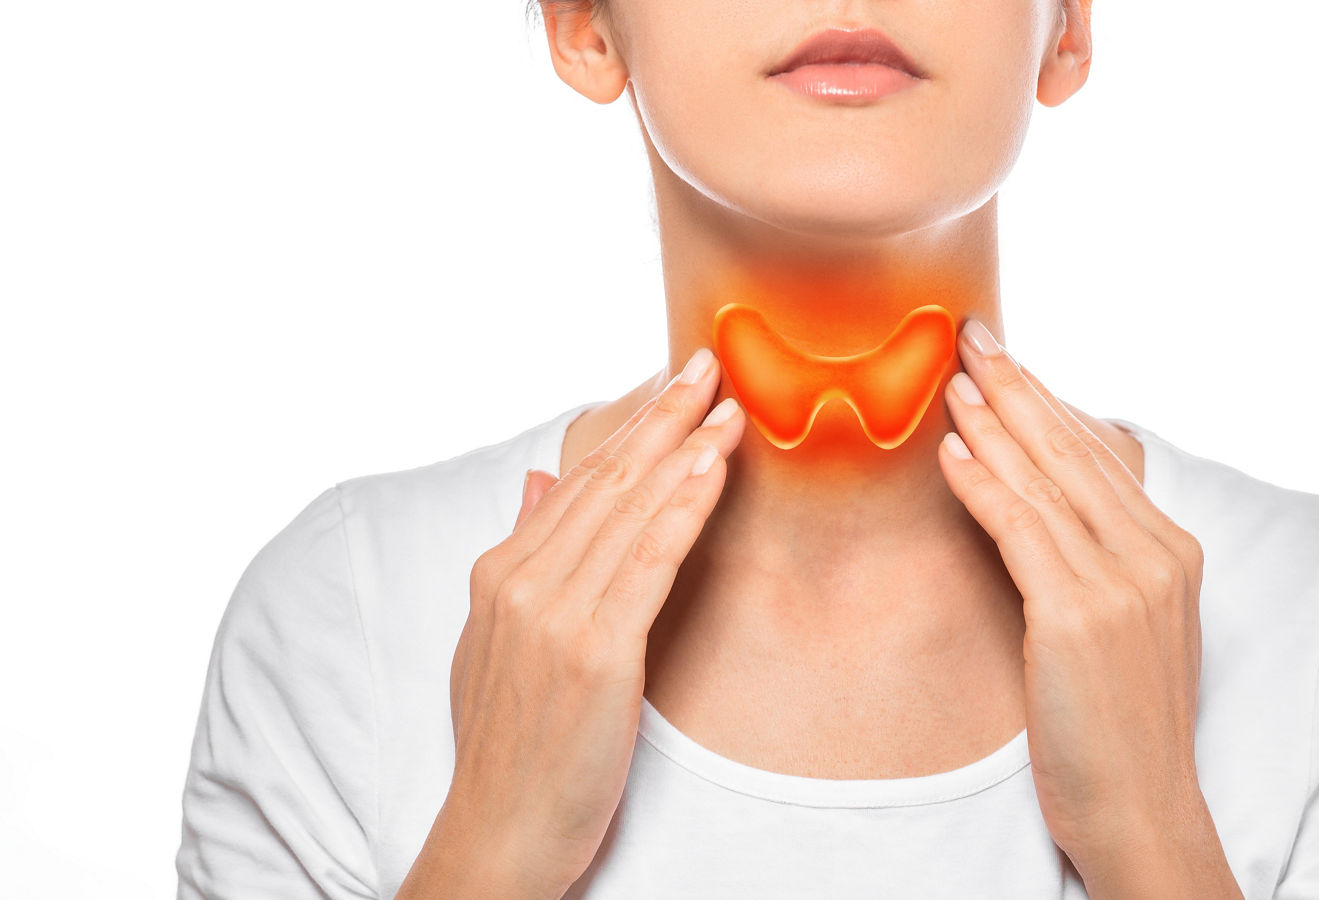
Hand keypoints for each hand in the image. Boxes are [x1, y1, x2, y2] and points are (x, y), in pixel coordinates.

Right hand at [397, 348, 745, 899]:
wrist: (500, 827)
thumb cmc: (509, 741)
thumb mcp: (494, 639)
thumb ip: (521, 553)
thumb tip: (542, 481)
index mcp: (500, 573)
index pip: (579, 481)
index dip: (630, 427)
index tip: (673, 385)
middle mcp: (522, 581)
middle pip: (607, 480)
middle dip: (663, 415)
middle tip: (708, 361)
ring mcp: (556, 614)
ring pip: (630, 510)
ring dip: (685, 447)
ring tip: (729, 402)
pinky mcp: (596, 652)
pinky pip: (649, 562)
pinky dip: (684, 507)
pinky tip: (714, 468)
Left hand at [938, 320, 1235, 896]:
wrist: (1142, 807)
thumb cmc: (1121, 725)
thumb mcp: (1128, 628)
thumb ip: (1102, 561)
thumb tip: (1044, 505)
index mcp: (1171, 552)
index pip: (1098, 457)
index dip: (1048, 402)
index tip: (1007, 360)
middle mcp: (1155, 555)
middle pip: (1072, 452)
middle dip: (1018, 387)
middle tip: (971, 335)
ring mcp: (1122, 582)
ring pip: (1045, 480)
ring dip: (991, 421)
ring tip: (951, 377)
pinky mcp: (1078, 615)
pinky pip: (1021, 529)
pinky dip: (983, 485)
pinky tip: (952, 452)